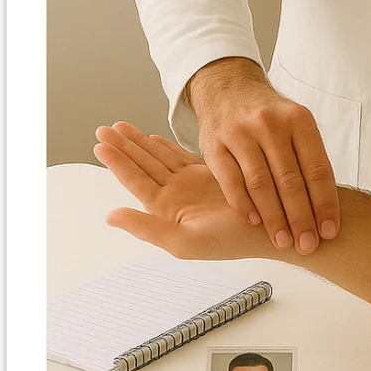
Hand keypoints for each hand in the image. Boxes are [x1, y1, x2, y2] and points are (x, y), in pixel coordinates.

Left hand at [94, 121, 273, 260]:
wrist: (269, 230)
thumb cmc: (230, 241)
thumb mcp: (184, 242)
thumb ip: (147, 228)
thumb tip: (111, 216)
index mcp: (166, 210)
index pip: (135, 180)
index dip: (117, 162)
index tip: (100, 144)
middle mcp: (176, 194)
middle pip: (143, 164)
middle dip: (123, 146)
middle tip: (103, 129)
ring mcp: (192, 183)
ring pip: (159, 157)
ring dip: (140, 142)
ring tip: (121, 128)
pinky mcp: (210, 173)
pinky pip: (182, 156)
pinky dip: (167, 146)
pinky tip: (155, 138)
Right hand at [187, 58, 338, 254]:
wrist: (228, 88)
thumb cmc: (270, 117)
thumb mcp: (296, 125)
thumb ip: (309, 159)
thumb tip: (328, 209)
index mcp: (299, 120)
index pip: (317, 169)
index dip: (325, 203)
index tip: (330, 232)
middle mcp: (271, 125)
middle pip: (290, 180)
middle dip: (301, 218)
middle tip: (308, 246)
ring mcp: (240, 133)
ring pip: (261, 184)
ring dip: (274, 218)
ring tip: (283, 242)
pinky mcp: (214, 145)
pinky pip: (230, 181)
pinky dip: (243, 205)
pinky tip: (253, 223)